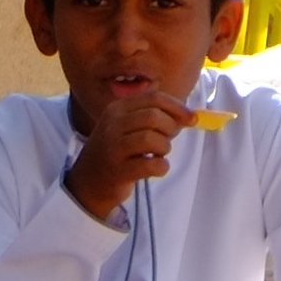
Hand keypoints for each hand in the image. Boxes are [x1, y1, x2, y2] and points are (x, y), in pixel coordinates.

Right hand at [65, 90, 195, 222]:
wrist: (88, 182)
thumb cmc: (116, 151)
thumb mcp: (127, 126)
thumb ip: (154, 117)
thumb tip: (189, 116)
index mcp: (116, 109)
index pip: (153, 98)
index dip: (177, 107)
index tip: (191, 118)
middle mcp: (112, 125)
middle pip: (154, 117)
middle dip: (170, 128)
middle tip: (168, 139)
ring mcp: (113, 148)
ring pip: (153, 139)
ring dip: (164, 148)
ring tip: (158, 154)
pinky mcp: (118, 171)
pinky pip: (152, 165)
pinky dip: (161, 167)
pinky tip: (155, 168)